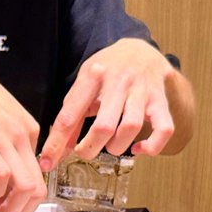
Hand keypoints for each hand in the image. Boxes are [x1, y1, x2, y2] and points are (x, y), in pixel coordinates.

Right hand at [0, 46, 44, 211]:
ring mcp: (4, 139)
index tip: (7, 198)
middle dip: (21, 210)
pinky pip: (1, 178)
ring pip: (25, 187)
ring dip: (8, 206)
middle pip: (37, 188)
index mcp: (28, 129)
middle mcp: (21, 135)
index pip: (39, 174)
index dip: (23, 196)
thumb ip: (5, 141)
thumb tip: (1, 170)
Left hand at [39, 38, 177, 170]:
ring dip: (116, 147)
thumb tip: (56, 151)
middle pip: (103, 125)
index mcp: (93, 75)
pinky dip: (152, 146)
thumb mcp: (83, 85)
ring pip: (131, 127)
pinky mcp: (160, 100)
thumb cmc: (107, 72)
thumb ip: (70, 116)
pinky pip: (164, 128)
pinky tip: (139, 149)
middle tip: (85, 152)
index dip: (56, 143)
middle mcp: (119, 81)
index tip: (47, 162)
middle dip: (89, 148)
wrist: (140, 49)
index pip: (69, 115)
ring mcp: (142, 90)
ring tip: (110, 146)